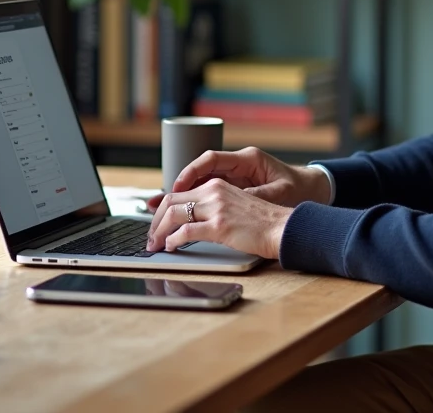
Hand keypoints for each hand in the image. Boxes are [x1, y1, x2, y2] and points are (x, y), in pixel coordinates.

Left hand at [146, 178, 291, 258]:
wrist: (282, 228)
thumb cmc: (262, 223)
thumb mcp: (234, 206)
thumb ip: (213, 209)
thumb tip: (189, 223)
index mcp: (217, 185)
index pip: (179, 193)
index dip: (162, 209)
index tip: (156, 224)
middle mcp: (214, 192)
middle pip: (170, 201)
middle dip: (155, 221)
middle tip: (151, 237)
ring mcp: (216, 208)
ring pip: (173, 214)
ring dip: (159, 232)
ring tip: (155, 245)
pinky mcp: (219, 225)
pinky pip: (186, 231)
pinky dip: (173, 240)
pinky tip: (171, 247)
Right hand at [147, 146, 330, 211]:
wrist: (313, 189)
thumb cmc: (298, 189)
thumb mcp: (278, 194)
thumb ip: (254, 196)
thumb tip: (230, 203)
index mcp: (248, 159)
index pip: (211, 159)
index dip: (191, 171)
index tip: (176, 186)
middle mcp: (237, 165)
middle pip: (199, 172)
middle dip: (177, 188)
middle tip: (158, 204)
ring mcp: (234, 177)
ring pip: (199, 184)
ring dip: (180, 197)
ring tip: (157, 210)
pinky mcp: (234, 189)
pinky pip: (207, 193)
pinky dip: (192, 203)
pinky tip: (176, 215)